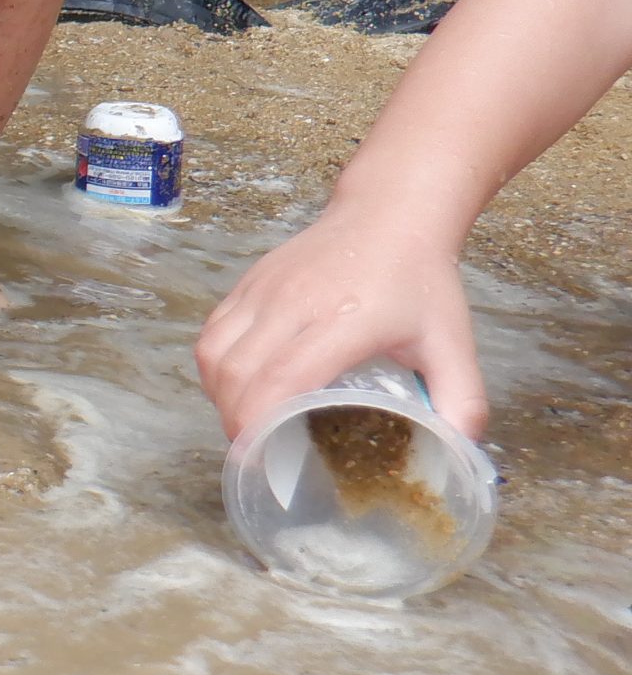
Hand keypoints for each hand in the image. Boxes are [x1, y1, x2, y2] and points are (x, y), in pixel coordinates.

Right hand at [194, 200, 485, 442]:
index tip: (259, 459)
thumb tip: (457, 454)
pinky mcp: (249, 283)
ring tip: (241, 422)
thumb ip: (462, 402)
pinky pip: (212, 333)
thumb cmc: (419, 282)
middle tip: (253, 452)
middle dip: (235, 421)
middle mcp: (294, 302)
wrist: (389, 215)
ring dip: (219, 396)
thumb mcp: (453, 344)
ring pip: (214, 353)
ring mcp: (264, 289)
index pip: (282, 377)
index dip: (260, 423)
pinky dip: (214, 367)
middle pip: (237, 372)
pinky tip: (234, 386)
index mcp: (345, 320)